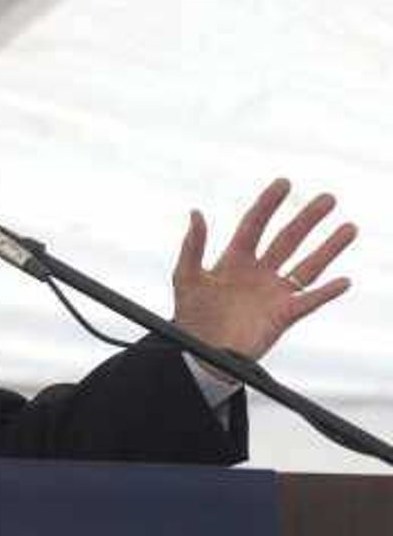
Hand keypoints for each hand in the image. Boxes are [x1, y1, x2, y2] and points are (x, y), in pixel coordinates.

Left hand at [172, 178, 356, 361]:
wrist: (201, 352)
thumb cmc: (191, 315)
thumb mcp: (186, 278)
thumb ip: (192, 246)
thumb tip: (195, 213)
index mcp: (234, 259)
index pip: (254, 225)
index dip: (268, 204)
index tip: (284, 183)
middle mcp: (258, 272)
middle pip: (287, 239)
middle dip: (307, 219)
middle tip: (328, 198)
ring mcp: (274, 292)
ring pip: (306, 265)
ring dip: (328, 248)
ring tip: (349, 228)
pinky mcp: (284, 315)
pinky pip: (310, 300)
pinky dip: (327, 292)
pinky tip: (343, 281)